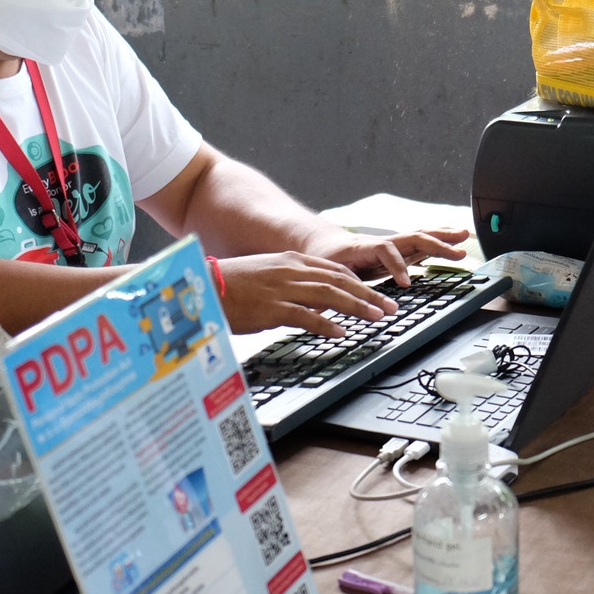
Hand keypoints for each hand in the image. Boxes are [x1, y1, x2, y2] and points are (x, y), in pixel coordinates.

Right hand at [217, 251, 396, 337]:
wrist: (203, 287)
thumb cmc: (231, 285)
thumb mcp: (267, 276)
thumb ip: (291, 284)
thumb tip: (312, 301)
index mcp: (290, 261)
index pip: (335, 269)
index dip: (360, 282)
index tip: (377, 294)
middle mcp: (291, 271)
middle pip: (340, 281)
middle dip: (369, 294)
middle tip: (390, 307)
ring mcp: (282, 289)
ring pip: (330, 296)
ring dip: (357, 307)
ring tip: (376, 317)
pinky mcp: (271, 308)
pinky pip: (306, 316)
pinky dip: (326, 324)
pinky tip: (341, 332)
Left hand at [299, 224, 470, 287]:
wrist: (323, 243)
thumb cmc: (324, 258)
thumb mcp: (324, 275)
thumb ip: (332, 291)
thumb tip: (332, 310)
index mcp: (363, 247)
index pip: (385, 250)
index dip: (397, 265)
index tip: (405, 283)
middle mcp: (381, 243)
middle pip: (411, 238)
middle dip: (436, 244)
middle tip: (457, 252)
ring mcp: (391, 246)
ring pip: (420, 237)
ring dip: (443, 238)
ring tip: (464, 237)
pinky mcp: (397, 252)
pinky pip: (420, 245)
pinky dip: (439, 243)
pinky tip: (454, 243)